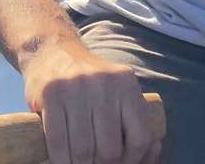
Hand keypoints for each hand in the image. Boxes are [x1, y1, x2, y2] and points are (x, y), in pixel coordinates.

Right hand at [23, 39, 159, 163]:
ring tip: (77, 161)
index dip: (132, 161)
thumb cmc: (89, 84)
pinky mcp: (51, 93)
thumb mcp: (117, 92)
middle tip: (94, 161)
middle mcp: (104, 83)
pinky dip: (59, 158)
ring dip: (78, 163)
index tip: (119, 163)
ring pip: (83, 149)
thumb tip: (154, 151)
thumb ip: (134, 120)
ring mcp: (76, 86)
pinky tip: (61, 157)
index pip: (140, 138)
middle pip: (110, 149)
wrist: (53, 51)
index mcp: (126, 84)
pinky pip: (58, 141)